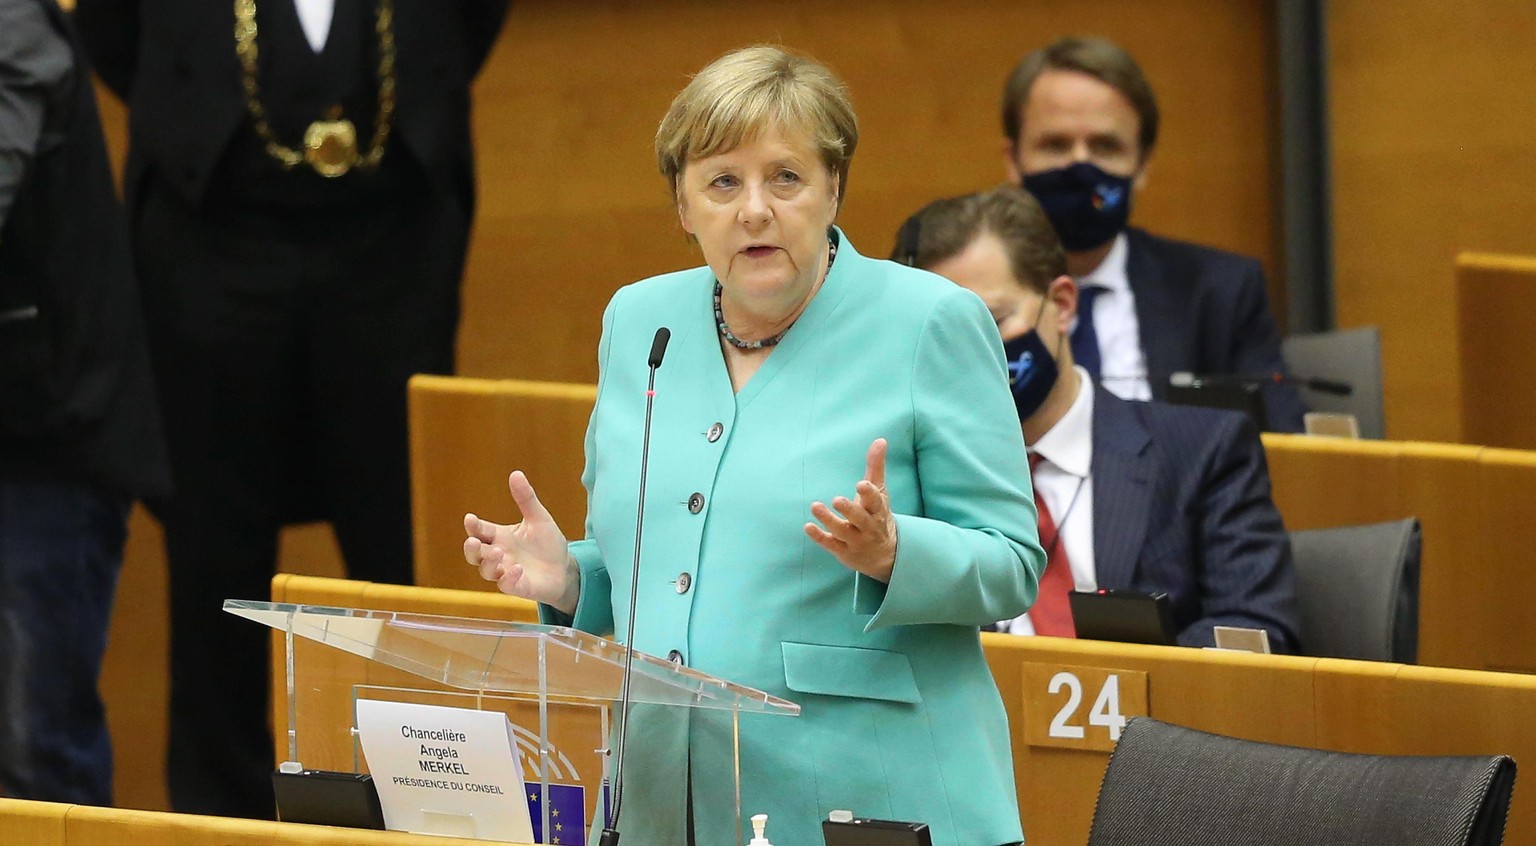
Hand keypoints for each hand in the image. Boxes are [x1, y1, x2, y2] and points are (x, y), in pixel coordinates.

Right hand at [463, 471, 578, 614]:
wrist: (565, 569)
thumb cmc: (548, 544)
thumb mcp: (539, 519)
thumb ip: (526, 499)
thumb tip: (516, 473)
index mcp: (500, 537)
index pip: (480, 530)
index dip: (473, 526)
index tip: (470, 518)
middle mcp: (499, 555)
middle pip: (475, 554)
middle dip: (471, 548)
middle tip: (474, 541)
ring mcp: (506, 572)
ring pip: (485, 571)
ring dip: (488, 563)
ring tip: (498, 553)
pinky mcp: (517, 587)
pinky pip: (506, 585)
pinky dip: (508, 578)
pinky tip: (517, 569)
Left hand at [805, 438, 897, 582]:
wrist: (885, 555)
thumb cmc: (877, 515)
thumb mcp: (879, 492)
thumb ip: (876, 467)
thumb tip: (880, 440)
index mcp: (877, 510)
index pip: (875, 501)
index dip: (869, 493)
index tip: (861, 484)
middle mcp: (868, 526)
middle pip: (860, 518)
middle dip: (849, 509)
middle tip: (837, 500)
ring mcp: (856, 540)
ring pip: (843, 531)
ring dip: (829, 520)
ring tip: (815, 506)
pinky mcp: (843, 550)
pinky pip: (830, 544)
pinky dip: (819, 536)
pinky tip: (808, 526)